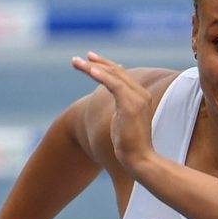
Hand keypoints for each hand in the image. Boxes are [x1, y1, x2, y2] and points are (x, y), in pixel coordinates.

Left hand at [71, 51, 154, 174]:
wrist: (140, 159)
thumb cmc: (130, 146)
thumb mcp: (123, 122)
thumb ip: (120, 109)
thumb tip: (113, 107)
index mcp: (141, 97)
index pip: (122, 75)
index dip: (105, 65)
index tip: (89, 60)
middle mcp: (141, 94)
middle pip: (117, 71)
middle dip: (96, 63)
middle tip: (77, 59)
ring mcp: (137, 98)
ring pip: (113, 75)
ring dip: (92, 68)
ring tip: (76, 62)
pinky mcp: (131, 105)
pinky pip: (114, 84)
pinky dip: (102, 76)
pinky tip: (90, 71)